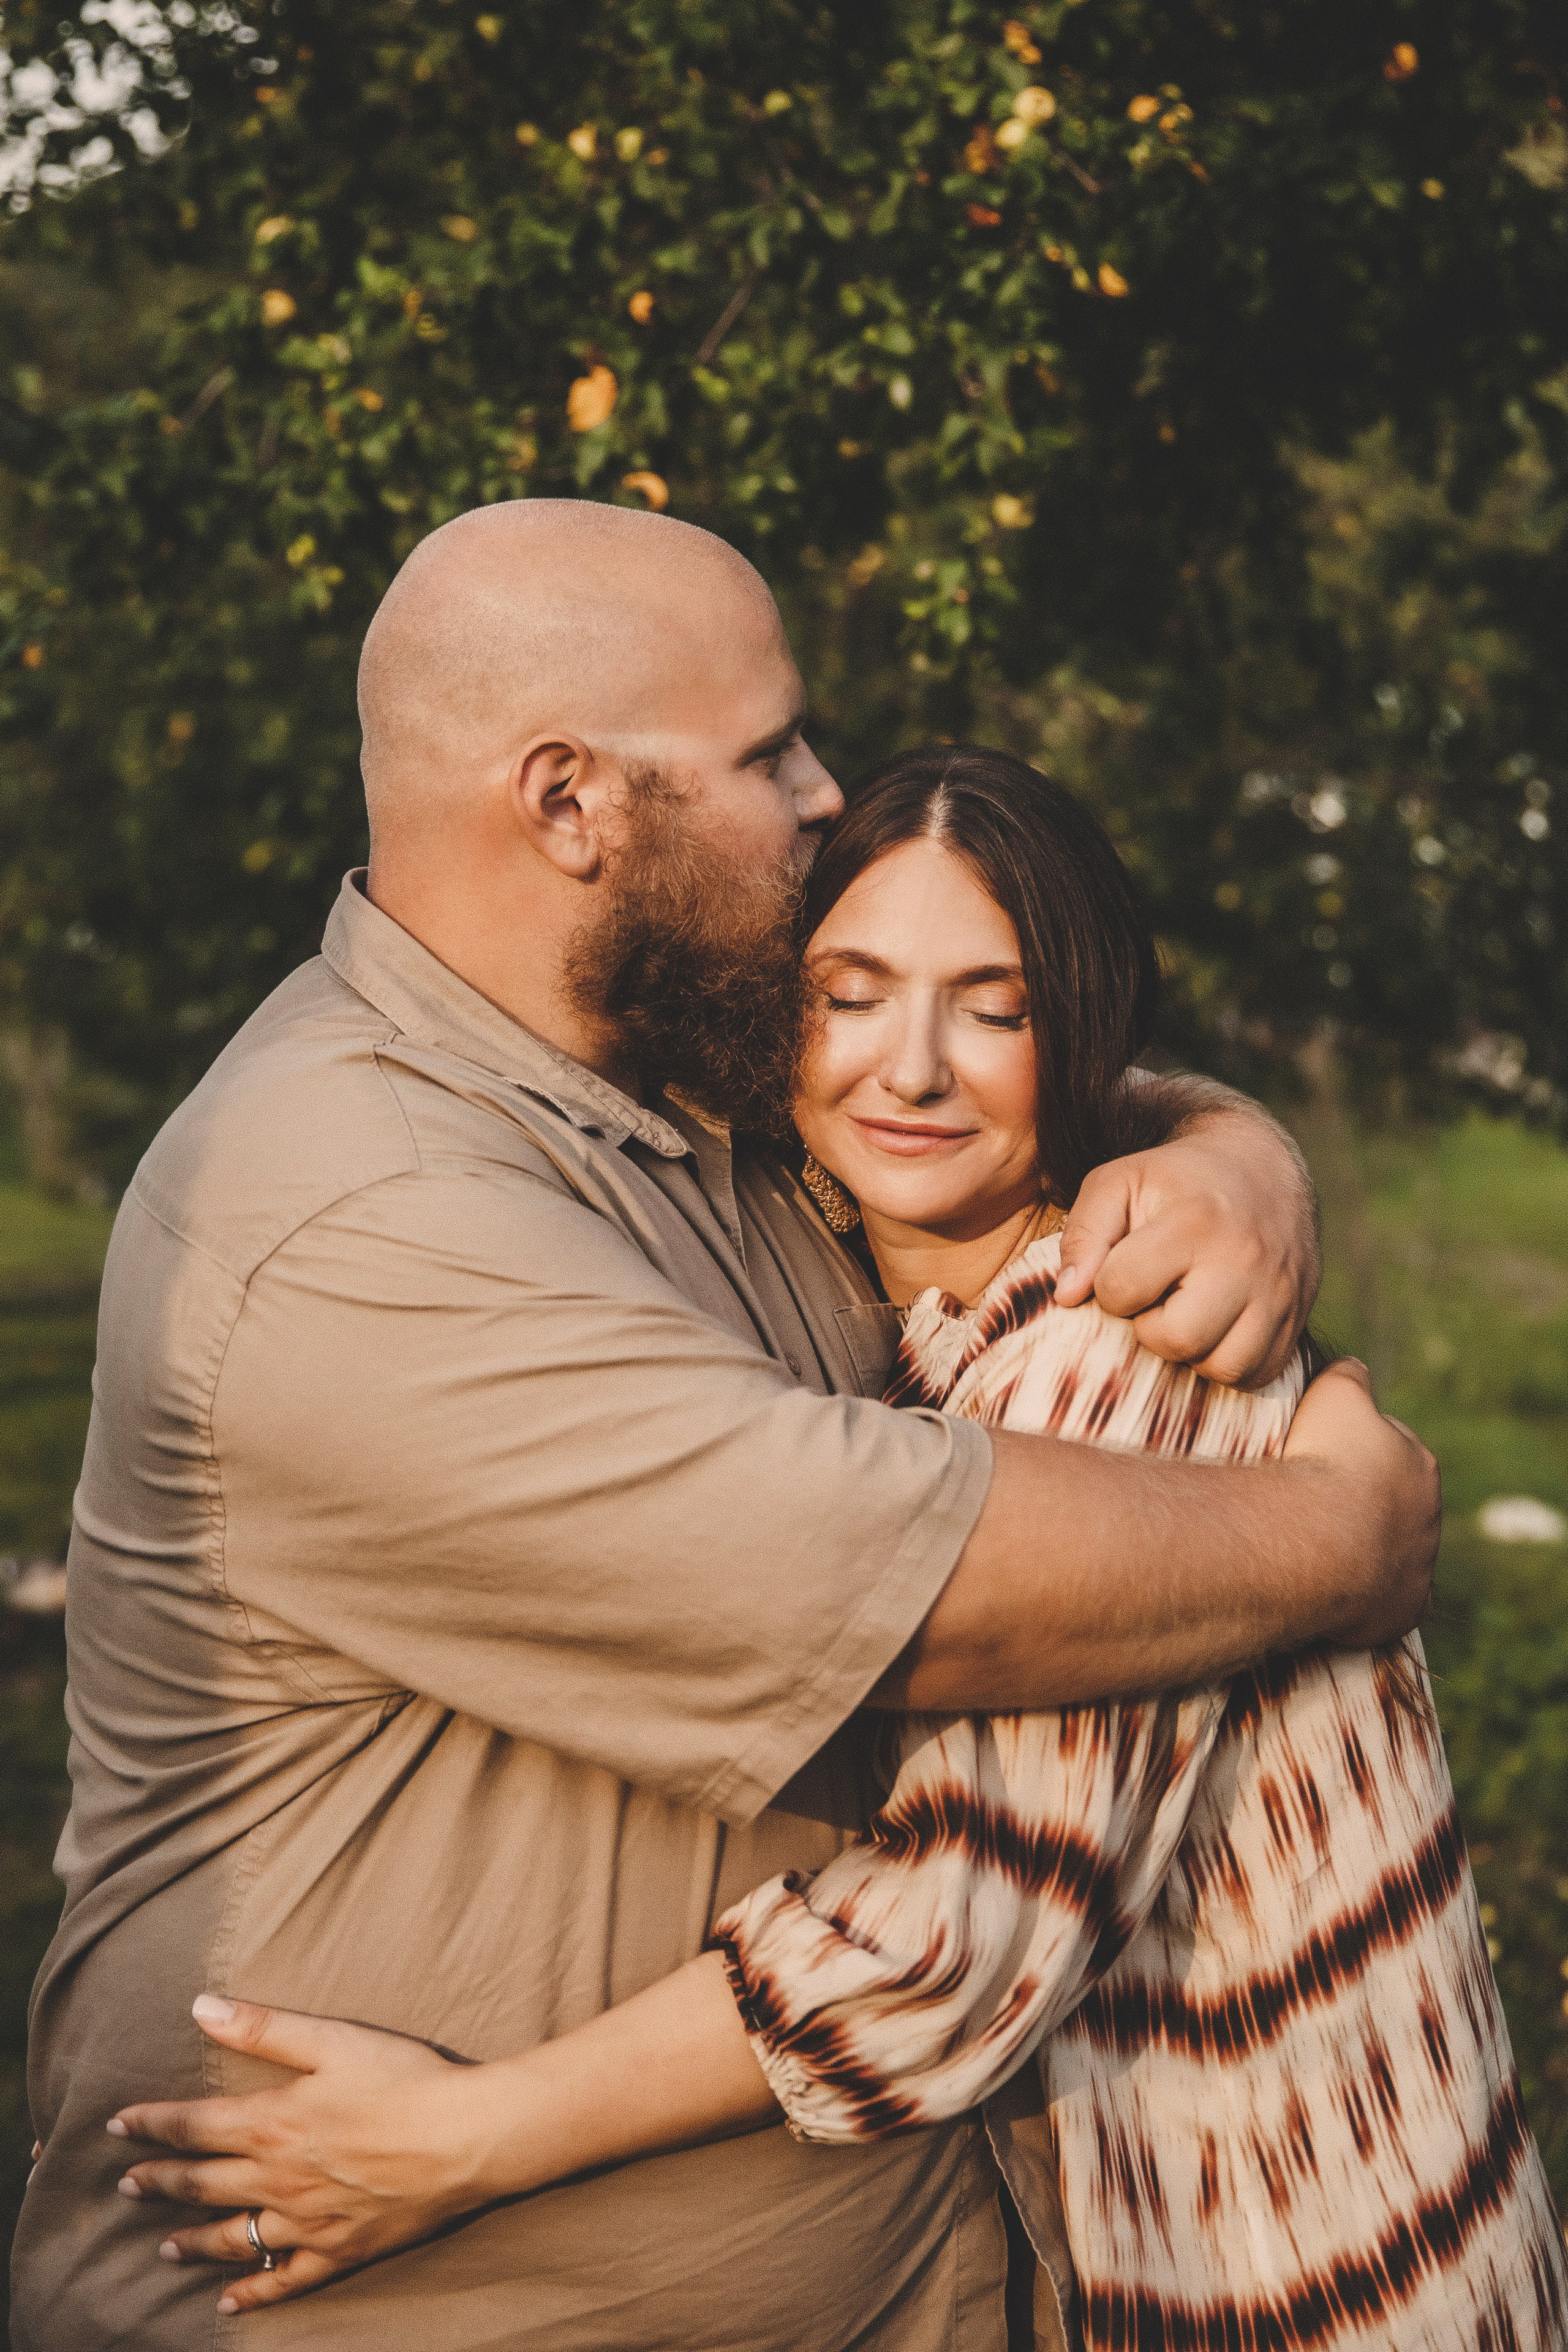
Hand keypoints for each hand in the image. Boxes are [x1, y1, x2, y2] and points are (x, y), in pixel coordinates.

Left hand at [109, 1996, 490, 2313]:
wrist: (465, 2137)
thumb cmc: (404, 2078)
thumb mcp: (332, 2039)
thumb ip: (262, 2027)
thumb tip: (200, 2007)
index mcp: (272, 2122)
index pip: (193, 2125)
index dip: (151, 2125)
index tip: (118, 2126)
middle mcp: (277, 2180)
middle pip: (201, 2184)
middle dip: (160, 2181)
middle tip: (126, 2186)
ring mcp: (306, 2223)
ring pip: (232, 2238)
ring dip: (192, 2241)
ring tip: (163, 2246)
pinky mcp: (338, 2252)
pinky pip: (284, 2282)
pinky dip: (252, 2295)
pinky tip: (229, 2303)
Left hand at [1055, 1105, 1317, 1386]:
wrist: (1262, 1171)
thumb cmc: (1175, 1182)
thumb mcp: (1118, 1183)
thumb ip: (1082, 1235)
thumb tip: (1067, 1297)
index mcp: (1194, 1220)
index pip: (1123, 1289)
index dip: (1109, 1287)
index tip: (1122, 1269)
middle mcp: (1245, 1259)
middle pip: (1178, 1339)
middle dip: (1150, 1328)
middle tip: (1156, 1298)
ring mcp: (1280, 1293)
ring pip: (1224, 1367)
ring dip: (1192, 1353)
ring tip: (1186, 1313)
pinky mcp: (1300, 1319)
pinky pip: (1257, 1375)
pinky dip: (1229, 1364)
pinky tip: (1216, 1329)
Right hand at [1282, 1358, 1439, 1643]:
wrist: (1318, 1542)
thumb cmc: (1325, 1462)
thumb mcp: (1334, 1393)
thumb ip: (1349, 1374)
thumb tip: (1355, 1367)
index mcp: (1420, 1464)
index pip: (1392, 1449)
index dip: (1357, 1449)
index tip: (1325, 1454)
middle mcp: (1429, 1518)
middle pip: (1395, 1504)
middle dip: (1365, 1502)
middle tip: (1316, 1502)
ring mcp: (1419, 1568)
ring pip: (1392, 1553)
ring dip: (1363, 1548)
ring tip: (1316, 1544)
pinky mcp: (1403, 1611)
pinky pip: (1386, 1601)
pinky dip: (1366, 1595)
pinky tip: (1334, 1587)